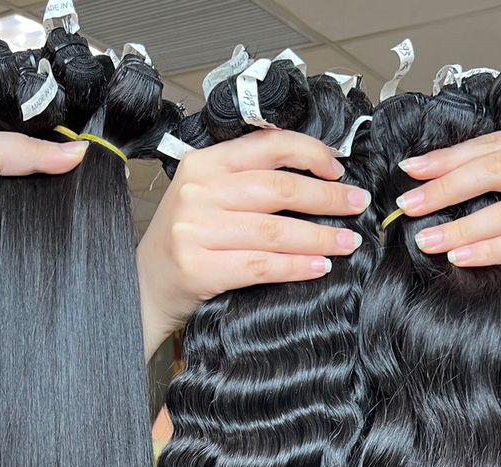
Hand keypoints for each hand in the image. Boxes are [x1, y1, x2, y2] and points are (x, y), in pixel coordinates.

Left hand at [0, 130, 88, 278]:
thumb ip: (28, 148)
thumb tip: (77, 152)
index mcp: (9, 154)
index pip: (49, 146)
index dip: (68, 146)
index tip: (89, 148)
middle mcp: (20, 181)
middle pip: (60, 175)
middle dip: (71, 174)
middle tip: (84, 171)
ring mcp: (27, 210)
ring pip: (61, 204)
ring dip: (67, 201)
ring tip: (73, 196)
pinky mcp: (31, 237)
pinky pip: (55, 231)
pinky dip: (60, 227)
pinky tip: (64, 220)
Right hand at [136, 129, 371, 356]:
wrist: (143, 286)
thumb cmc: (184, 244)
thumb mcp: (206, 198)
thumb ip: (246, 182)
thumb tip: (313, 178)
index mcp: (203, 165)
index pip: (267, 146)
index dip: (310, 153)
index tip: (338, 168)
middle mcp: (198, 192)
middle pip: (278, 189)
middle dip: (327, 197)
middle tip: (357, 205)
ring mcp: (196, 230)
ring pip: (275, 229)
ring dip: (320, 236)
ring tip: (347, 242)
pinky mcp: (199, 267)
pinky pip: (262, 265)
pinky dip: (296, 266)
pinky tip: (320, 267)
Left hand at [396, 128, 500, 295]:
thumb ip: (487, 181)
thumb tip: (423, 180)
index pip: (492, 146)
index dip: (448, 158)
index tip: (411, 170)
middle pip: (499, 170)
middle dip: (447, 189)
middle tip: (410, 206)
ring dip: (462, 228)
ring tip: (428, 240)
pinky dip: (487, 251)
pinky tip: (459, 258)